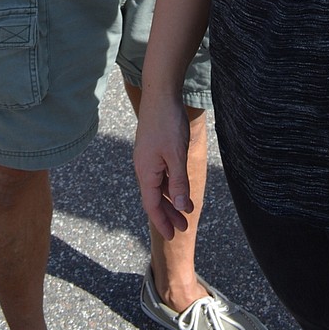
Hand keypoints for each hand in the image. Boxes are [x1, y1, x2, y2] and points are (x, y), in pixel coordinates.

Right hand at [133, 93, 193, 240]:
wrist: (160, 93)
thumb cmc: (168, 123)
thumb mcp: (177, 155)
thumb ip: (179, 182)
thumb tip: (183, 208)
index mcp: (146, 171)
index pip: (152, 205)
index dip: (162, 221)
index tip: (173, 236)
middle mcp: (143, 167)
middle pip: (154, 197)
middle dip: (169, 214)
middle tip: (184, 228)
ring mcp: (147, 158)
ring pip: (158, 185)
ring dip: (171, 199)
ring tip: (185, 211)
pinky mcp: (152, 149)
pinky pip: (159, 174)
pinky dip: (170, 184)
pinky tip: (179, 186)